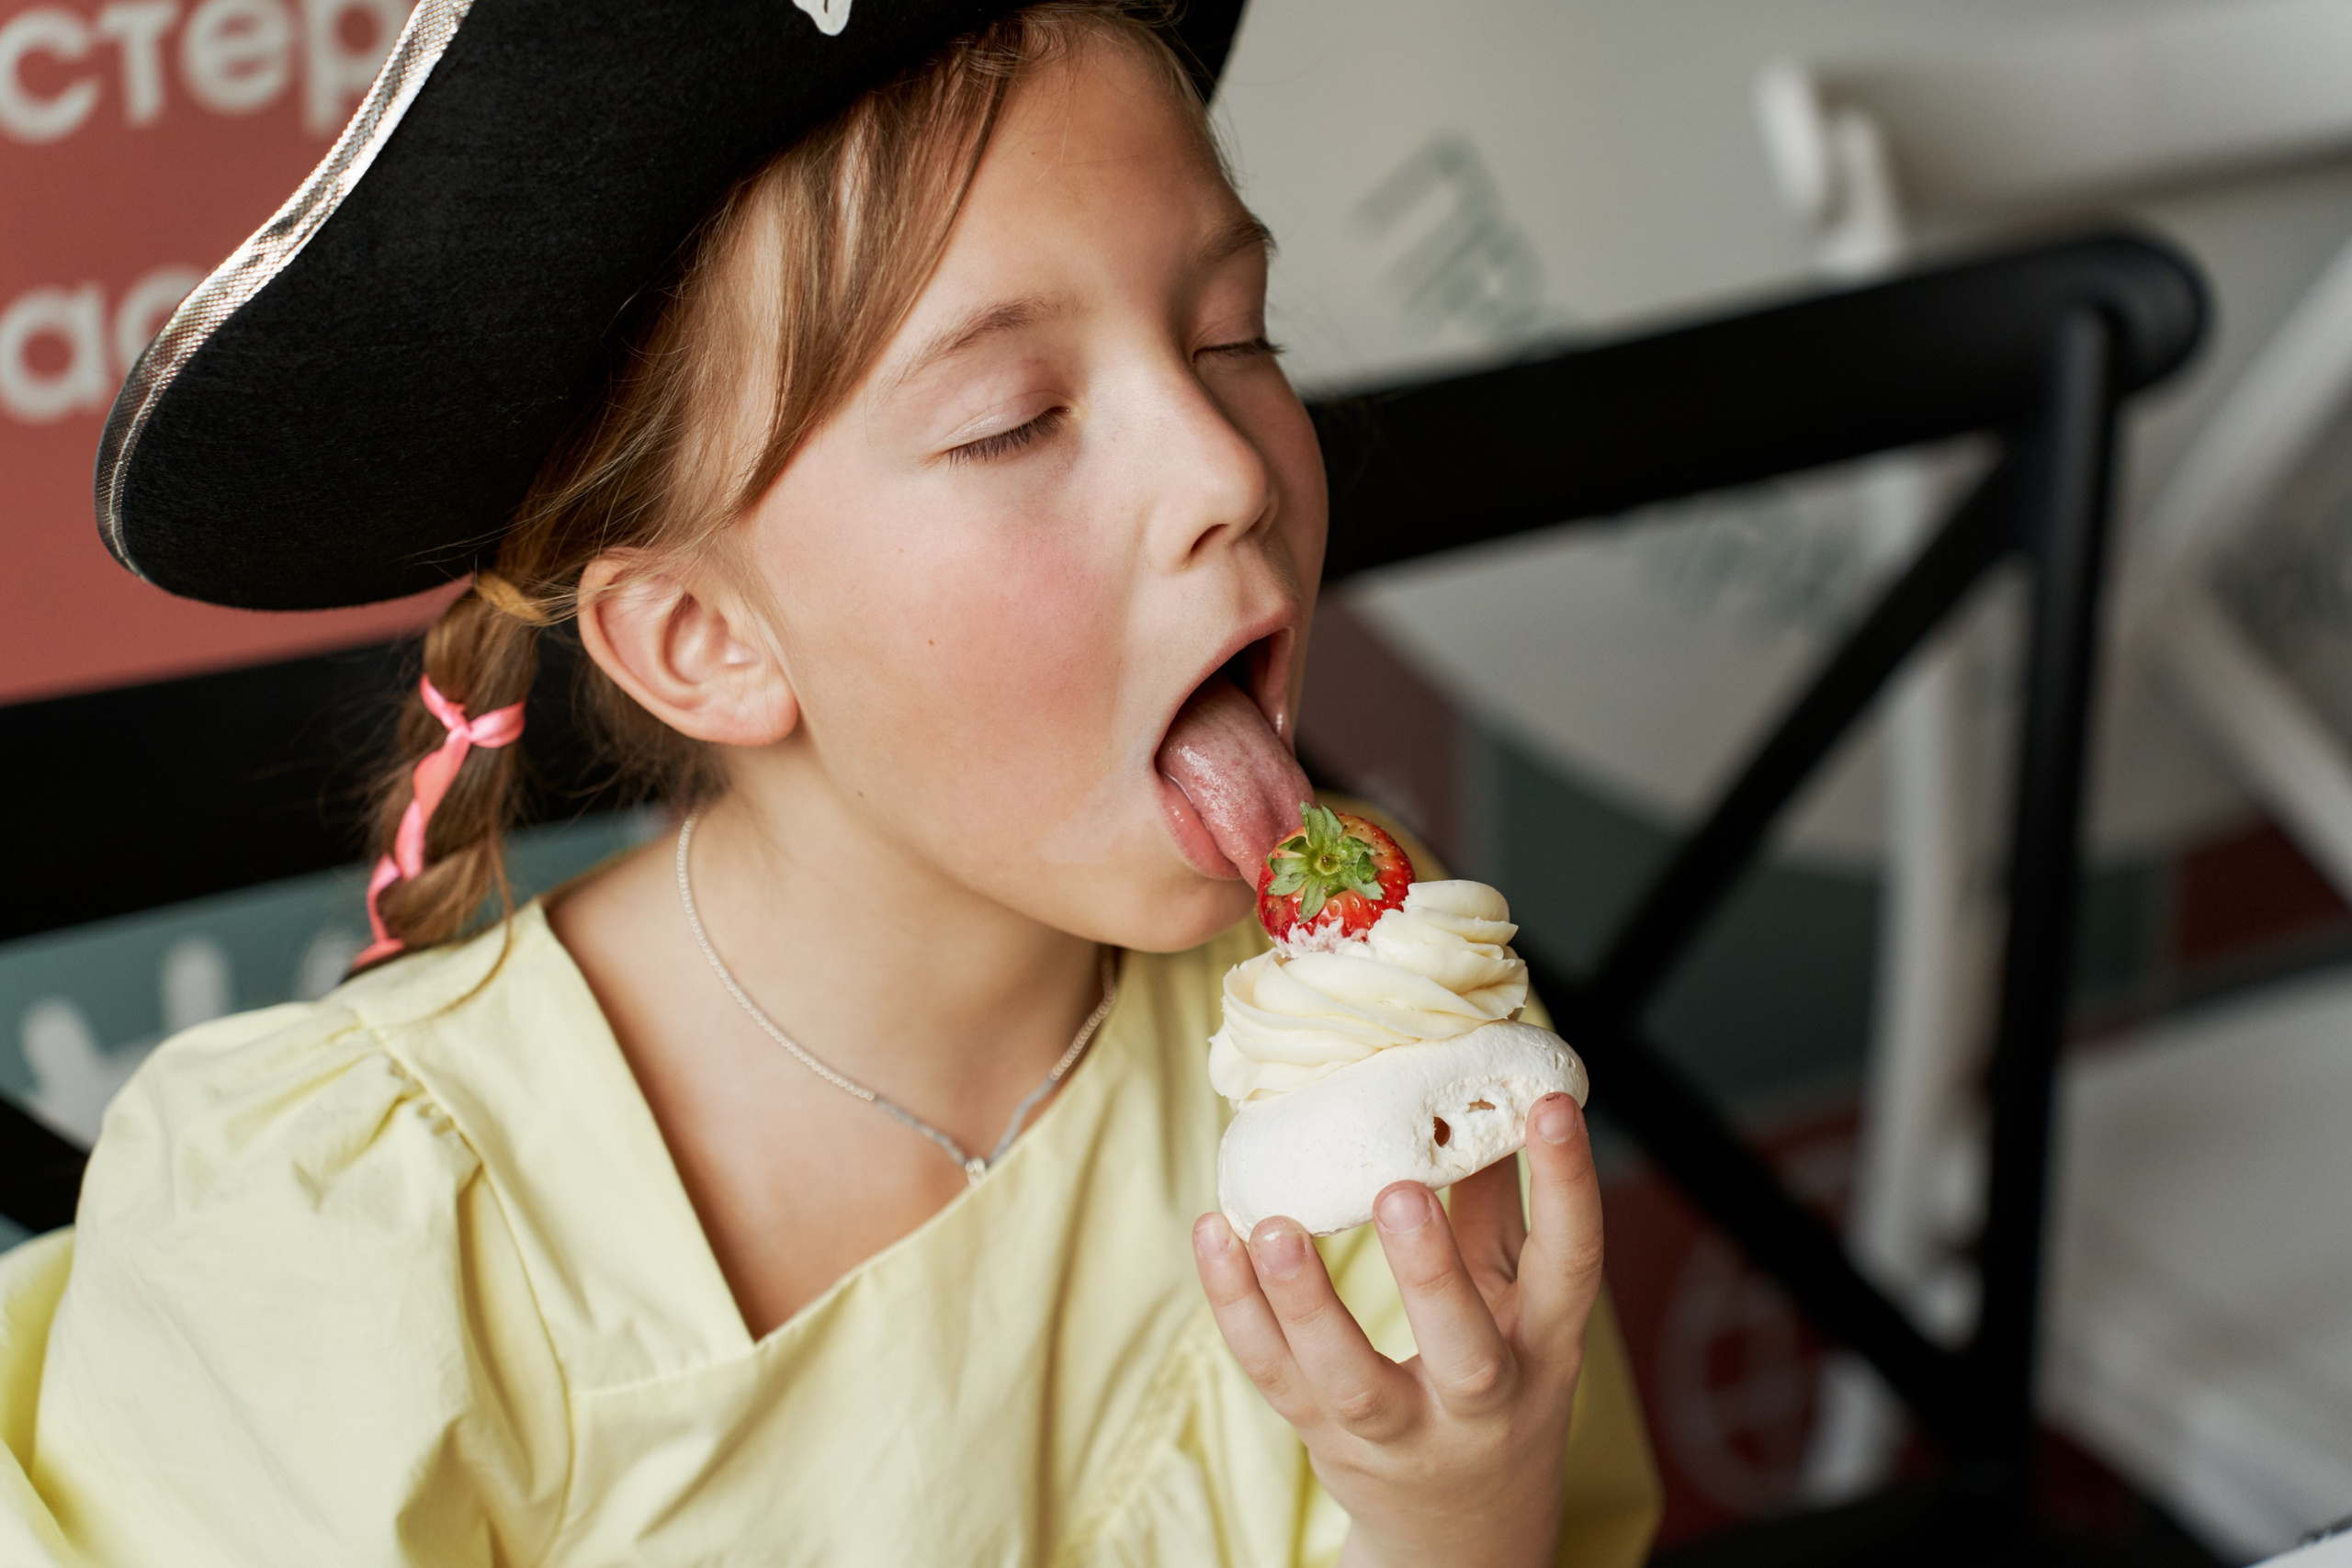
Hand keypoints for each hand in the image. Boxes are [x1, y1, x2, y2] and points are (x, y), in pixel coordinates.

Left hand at [1191, 1093, 1603, 1567]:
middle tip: (1398, 1191)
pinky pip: (1273, 1377)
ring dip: (1307, 1304)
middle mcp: (1482, 1398)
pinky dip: (1236, 1310)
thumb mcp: (1518, 1301)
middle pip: (1463, 1348)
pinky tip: (1215, 1237)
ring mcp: (1399, 1429)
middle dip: (1430, 1272)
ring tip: (1275, 1227)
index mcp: (1545, 1345)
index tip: (1551, 1105)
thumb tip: (1478, 1092)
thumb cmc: (1495, 1381)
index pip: (1571, 1264)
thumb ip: (1494, 1205)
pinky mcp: (1325, 1438)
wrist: (1466, 1532)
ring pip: (1350, 1380)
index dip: (1569, 1185)